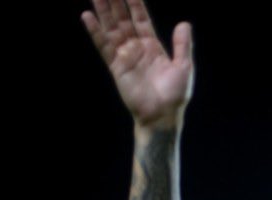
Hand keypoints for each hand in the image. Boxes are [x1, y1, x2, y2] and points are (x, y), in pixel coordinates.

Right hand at [82, 0, 193, 128]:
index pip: (141, 19)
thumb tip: (184, 23)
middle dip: (115, 3)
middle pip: (123, 20)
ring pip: (111, 28)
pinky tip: (87, 17)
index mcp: (152, 46)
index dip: (135, 4)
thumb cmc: (175, 95)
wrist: (161, 116)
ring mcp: (125, 56)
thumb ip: (182, 45)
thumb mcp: (184, 67)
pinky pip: (103, 45)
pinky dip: (95, 31)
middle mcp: (136, 48)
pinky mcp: (116, 66)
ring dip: (103, 12)